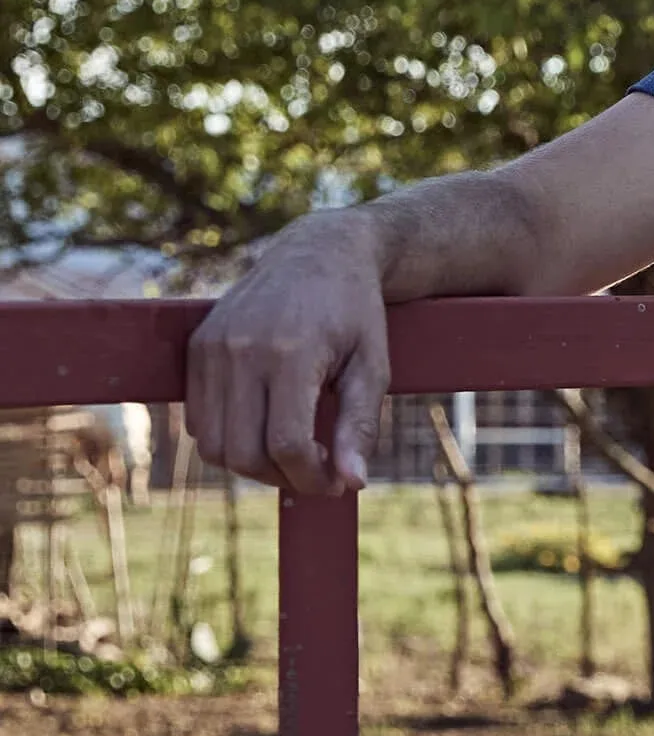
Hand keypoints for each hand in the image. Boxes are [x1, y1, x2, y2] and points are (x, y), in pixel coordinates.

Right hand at [186, 213, 389, 495]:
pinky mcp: (197, 346)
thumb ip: (361, 425)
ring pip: (214, 444)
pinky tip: (267, 426)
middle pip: (243, 453)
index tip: (337, 483)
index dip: (312, 478)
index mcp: (291, 353)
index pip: (287, 445)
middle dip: (282, 478)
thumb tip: (354, 483)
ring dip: (252, 464)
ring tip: (295, 452)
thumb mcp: (374, 366)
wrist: (321, 252)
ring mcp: (212, 347)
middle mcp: (241, 349)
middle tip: (318, 471)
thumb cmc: (356, 312)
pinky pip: (199, 419)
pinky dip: (228, 438)